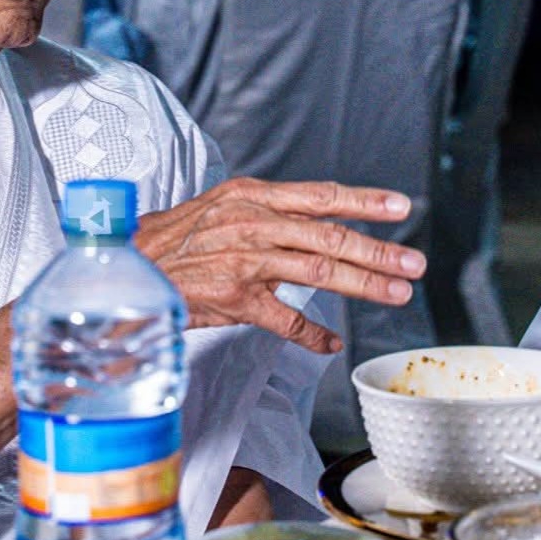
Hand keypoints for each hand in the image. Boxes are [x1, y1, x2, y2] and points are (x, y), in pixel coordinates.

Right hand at [134, 177, 425, 353]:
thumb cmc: (175, 240)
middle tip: (414, 263)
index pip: (320, 196)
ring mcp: (244, 260)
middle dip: (378, 251)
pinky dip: (312, 335)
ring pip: (318, 272)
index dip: (364, 201)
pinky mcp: (233, 298)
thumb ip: (268, 213)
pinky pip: (284, 320)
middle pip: (329, 236)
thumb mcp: (223, 208)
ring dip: (362, 284)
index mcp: (253, 195)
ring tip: (396, 293)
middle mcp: (253, 222)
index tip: (401, 207)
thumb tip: (314, 222)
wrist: (125, 266)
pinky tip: (332, 344)